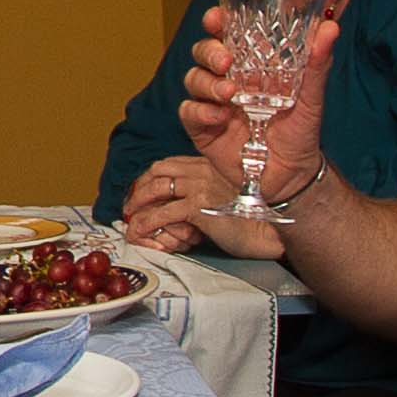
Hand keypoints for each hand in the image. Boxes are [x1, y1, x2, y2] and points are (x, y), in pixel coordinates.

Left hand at [118, 153, 278, 254]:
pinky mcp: (200, 206)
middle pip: (159, 171)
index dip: (148, 177)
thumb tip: (172, 205)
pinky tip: (141, 232)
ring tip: (131, 220)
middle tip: (130, 206)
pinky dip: (147, 223)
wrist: (267, 230)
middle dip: (139, 188)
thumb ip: (200, 193)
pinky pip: (164, 213)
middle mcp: (204, 170)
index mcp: (208, 164)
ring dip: (138, 205)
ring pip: (157, 190)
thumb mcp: (220, 197)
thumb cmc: (247, 219)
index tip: (138, 192)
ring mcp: (201, 186)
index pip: (168, 163)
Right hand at [184, 8, 323, 203]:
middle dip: (209, 51)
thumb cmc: (301, 131)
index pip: (226, 34)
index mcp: (249, 65)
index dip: (216, 22)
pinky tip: (221, 117)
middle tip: (226, 61)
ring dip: (208, 82)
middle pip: (202, 52)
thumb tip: (330, 26)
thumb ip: (316, 63)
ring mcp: (212, 103)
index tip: (217, 18)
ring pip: (193, 78)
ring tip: (231, 94)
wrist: (293, 175)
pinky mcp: (202, 129)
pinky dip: (202, 111)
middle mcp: (227, 79)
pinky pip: (189, 112)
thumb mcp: (311, 96)